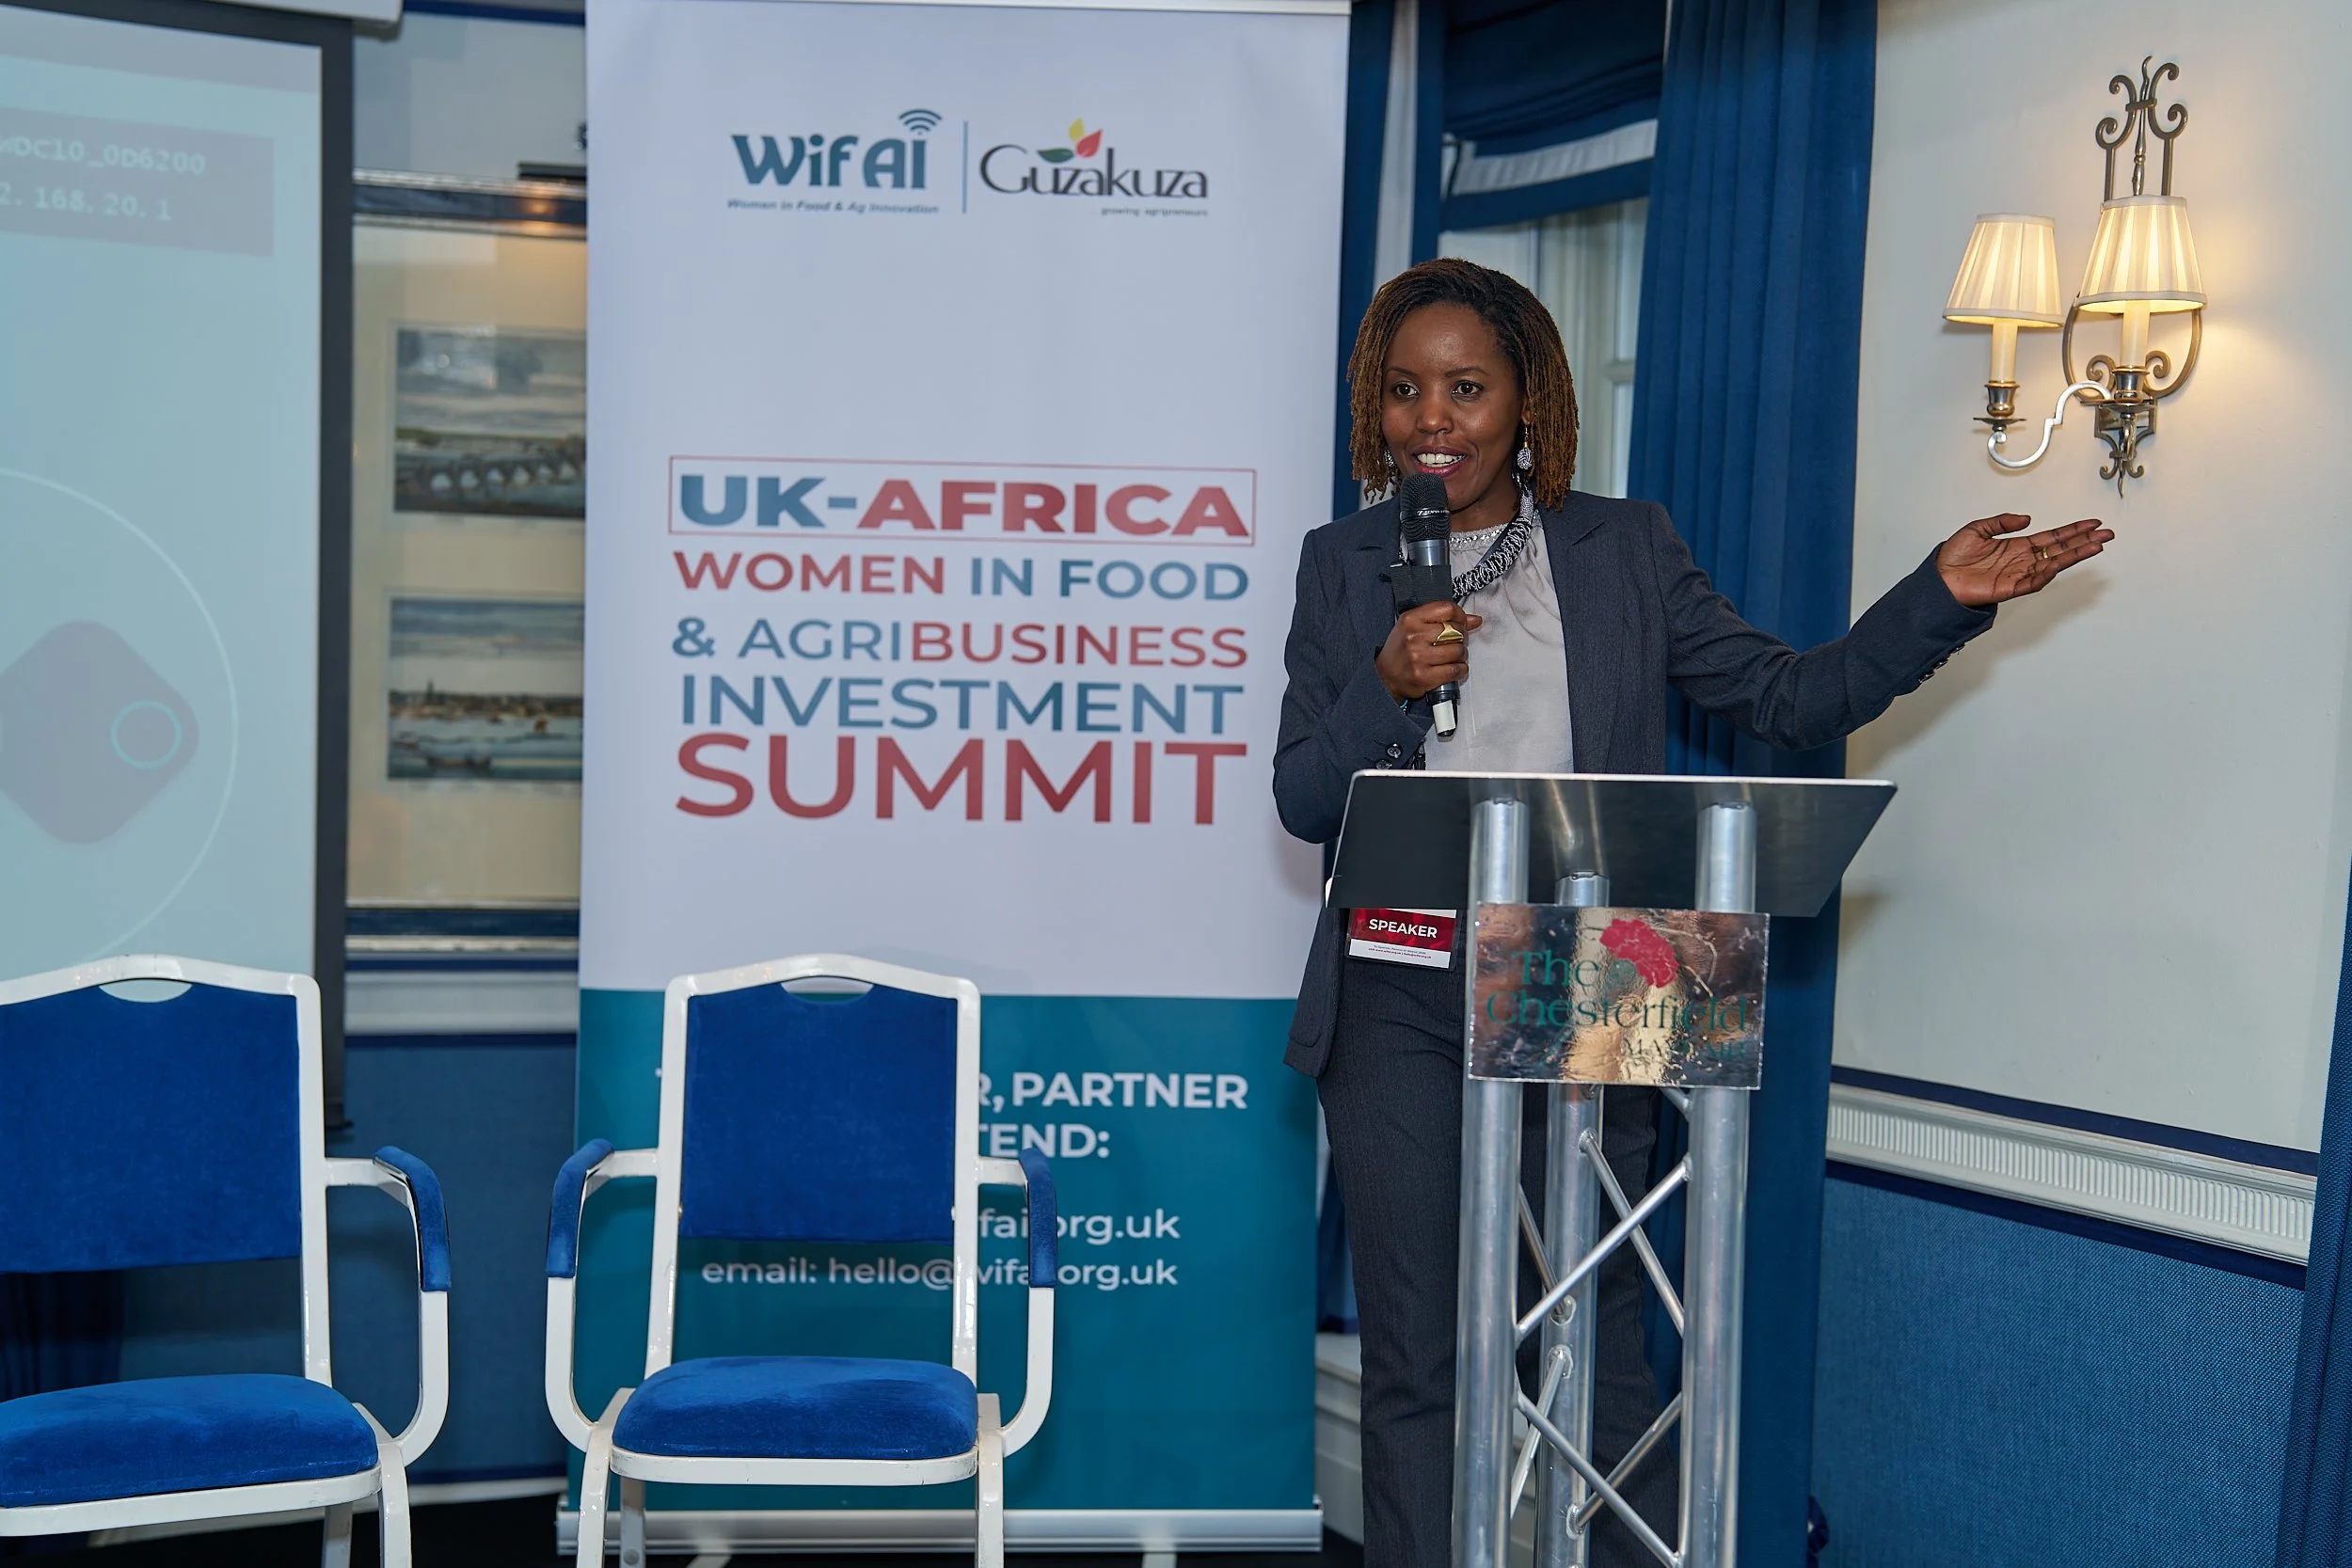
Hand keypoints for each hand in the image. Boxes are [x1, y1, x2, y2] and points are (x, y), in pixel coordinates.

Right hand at [1378, 600, 1481, 702]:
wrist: (1384, 676)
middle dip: (1461, 637)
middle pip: (1456, 630)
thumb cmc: (1401, 649)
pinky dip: (1460, 669)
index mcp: (1411, 619)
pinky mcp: (1424, 676)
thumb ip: (1443, 620)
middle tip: (1456, 642)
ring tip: (1453, 656)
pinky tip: (1453, 668)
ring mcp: (1419, 657)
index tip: (1461, 622)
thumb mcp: (1414, 627)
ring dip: (1461, 655)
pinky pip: (1455, 670)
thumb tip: (1475, 620)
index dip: (1460, 615)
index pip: (1447, 609)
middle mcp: (1414, 636)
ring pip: (1458, 651)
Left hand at [1936, 512, 2114, 606]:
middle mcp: (2023, 560)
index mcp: (2018, 546)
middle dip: (2084, 542)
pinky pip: (2033, 582)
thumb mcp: (1978, 528)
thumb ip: (2002, 521)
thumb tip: (2027, 519)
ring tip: (2095, 546)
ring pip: (2053, 564)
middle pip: (2061, 549)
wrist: (1938, 578)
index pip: (2053, 537)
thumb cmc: (1954, 557)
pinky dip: (2046, 573)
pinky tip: (2058, 564)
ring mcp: (2019, 574)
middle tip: (2106, 535)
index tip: (2092, 524)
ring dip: (2075, 555)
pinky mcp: (2009, 588)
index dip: (2073, 530)